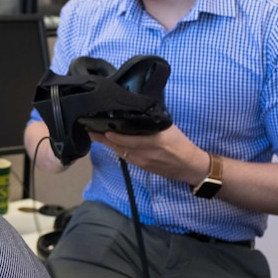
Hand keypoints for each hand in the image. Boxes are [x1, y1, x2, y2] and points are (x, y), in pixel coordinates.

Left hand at [88, 125, 209, 184]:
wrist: (190, 166)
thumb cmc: (180, 144)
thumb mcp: (168, 128)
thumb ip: (150, 121)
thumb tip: (134, 111)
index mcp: (152, 140)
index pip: (125, 137)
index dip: (109, 133)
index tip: (96, 124)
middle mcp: (144, 152)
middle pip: (117, 145)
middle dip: (101, 137)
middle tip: (87, 128)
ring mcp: (141, 161)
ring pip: (118, 151)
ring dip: (105, 143)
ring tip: (93, 134)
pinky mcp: (141, 166)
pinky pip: (124, 156)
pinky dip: (115, 149)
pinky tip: (108, 142)